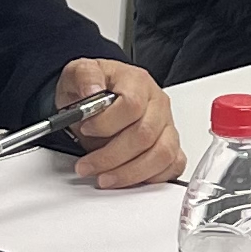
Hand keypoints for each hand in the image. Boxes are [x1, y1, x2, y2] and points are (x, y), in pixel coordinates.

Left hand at [53, 57, 181, 187]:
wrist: (97, 98)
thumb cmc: (93, 88)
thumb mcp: (78, 73)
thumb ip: (84, 77)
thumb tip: (90, 90)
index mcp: (138, 82)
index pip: (133, 105)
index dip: (107, 123)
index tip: (86, 129)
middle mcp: (157, 104)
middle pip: (145, 135)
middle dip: (112, 157)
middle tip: (87, 165)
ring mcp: (166, 126)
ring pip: (161, 155)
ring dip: (129, 173)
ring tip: (104, 178)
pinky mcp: (171, 146)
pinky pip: (172, 166)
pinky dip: (151, 178)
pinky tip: (129, 179)